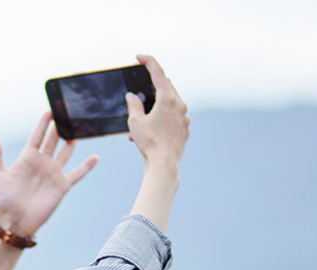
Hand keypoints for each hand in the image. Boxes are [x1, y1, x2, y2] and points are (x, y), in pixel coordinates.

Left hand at [0, 112, 98, 237]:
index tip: (50, 111)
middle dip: (59, 127)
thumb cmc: (4, 199)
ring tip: (78, 128)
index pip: (37, 136)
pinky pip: (77, 174)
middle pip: (53, 140)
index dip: (43, 123)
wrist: (15, 220)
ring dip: (71, 141)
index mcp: (27, 158)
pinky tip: (95, 157)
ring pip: (65, 152)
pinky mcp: (62, 185)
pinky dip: (87, 166)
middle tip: (66, 113)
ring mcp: (53, 173)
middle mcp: (42, 163)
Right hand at [126, 54, 189, 168]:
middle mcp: (180, 105)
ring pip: (170, 102)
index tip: (139, 57)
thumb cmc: (150, 143)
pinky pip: (173, 117)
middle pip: (166, 86)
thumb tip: (132, 97)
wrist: (164, 165)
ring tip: (142, 114)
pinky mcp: (185, 129)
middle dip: (152, 84)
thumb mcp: (135, 122)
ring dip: (156, 103)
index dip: (148, 61)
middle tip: (140, 85)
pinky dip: (162, 117)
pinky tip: (150, 129)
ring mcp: (184, 118)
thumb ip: (133, 105)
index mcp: (168, 99)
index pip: (158, 72)